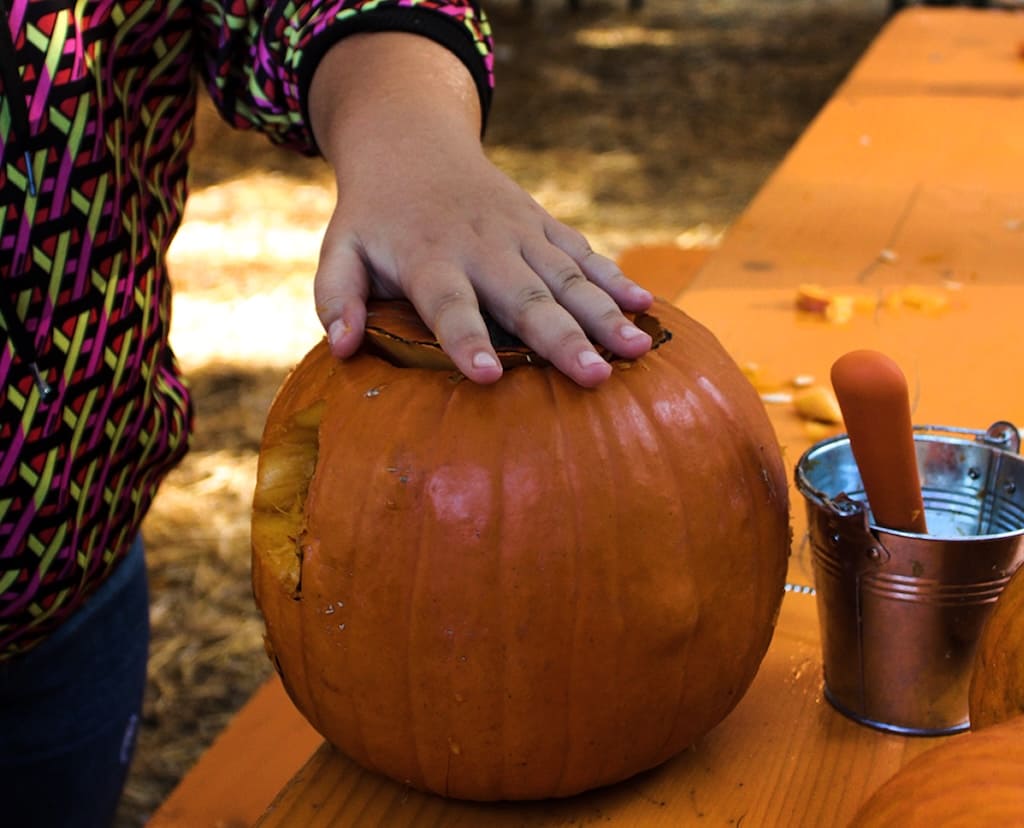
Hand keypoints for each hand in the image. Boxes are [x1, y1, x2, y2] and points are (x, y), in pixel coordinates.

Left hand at [308, 33, 653, 387]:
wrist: (413, 144)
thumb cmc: (375, 217)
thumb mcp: (341, 249)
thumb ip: (337, 295)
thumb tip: (341, 349)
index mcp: (429, 259)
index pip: (449, 305)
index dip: (468, 339)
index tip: (489, 376)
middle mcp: (480, 246)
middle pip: (525, 297)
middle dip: (562, 338)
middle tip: (595, 377)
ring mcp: (518, 233)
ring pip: (567, 276)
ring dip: (604, 313)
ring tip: (638, 349)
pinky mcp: (542, 224)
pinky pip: (582, 251)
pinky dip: (614, 277)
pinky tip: (645, 306)